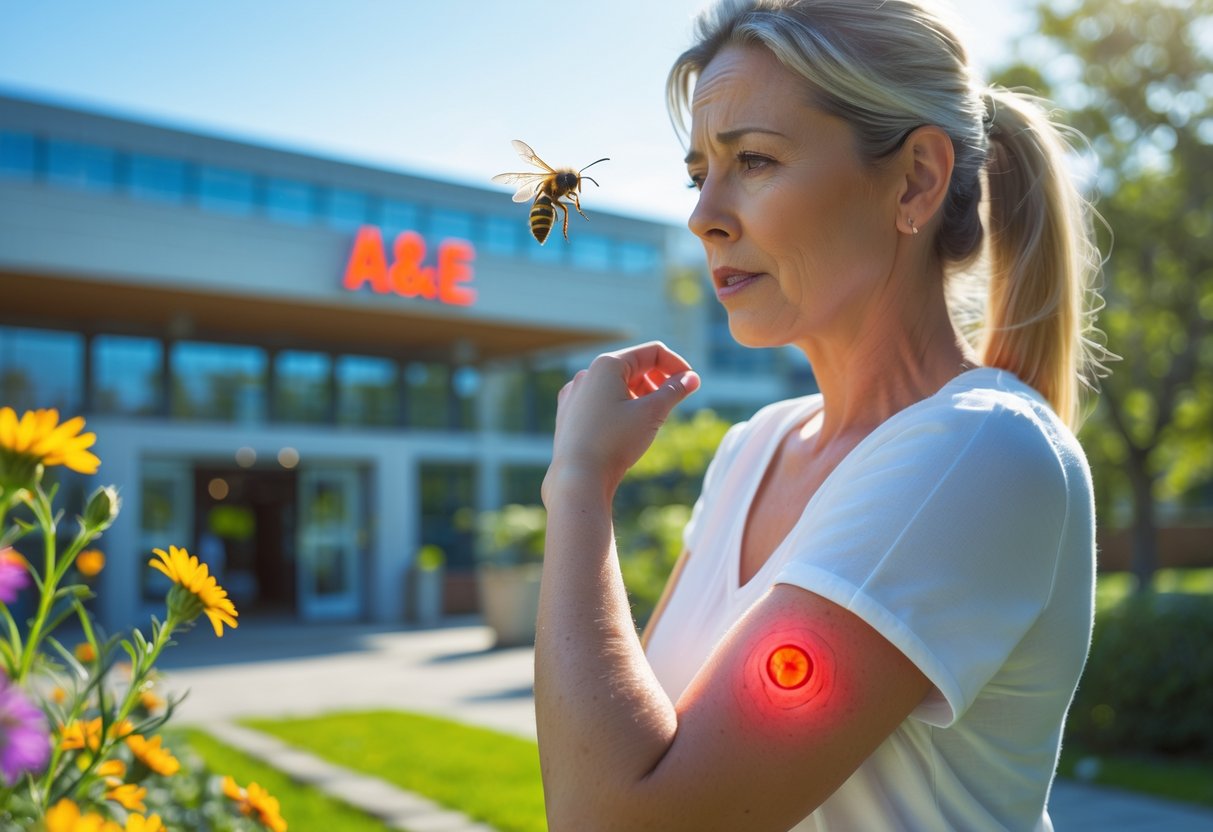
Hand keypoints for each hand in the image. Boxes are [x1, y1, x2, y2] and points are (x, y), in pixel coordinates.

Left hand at [542, 342, 699, 504]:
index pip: (652, 352)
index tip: (692, 385)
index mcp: (607, 365)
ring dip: (640, 396)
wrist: (577, 478)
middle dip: (659, 381)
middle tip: (673, 403)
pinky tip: (627, 429)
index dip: (677, 365)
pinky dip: (620, 408)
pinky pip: (601, 402)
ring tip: (651, 419)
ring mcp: (576, 394)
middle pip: (634, 367)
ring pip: (617, 386)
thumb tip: (691, 378)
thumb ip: (674, 391)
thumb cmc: (614, 442)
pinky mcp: (570, 415)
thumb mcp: (652, 413)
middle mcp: (587, 374)